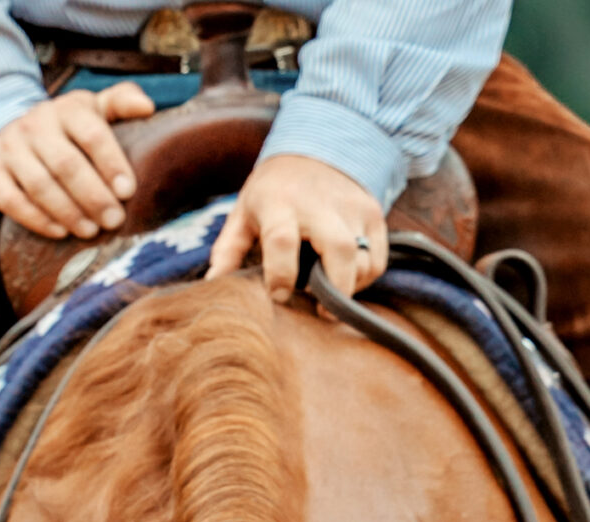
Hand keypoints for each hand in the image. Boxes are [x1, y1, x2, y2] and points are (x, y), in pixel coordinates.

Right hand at [0, 82, 155, 238]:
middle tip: (114, 220)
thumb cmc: (64, 132)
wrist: (7, 136)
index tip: (127, 191)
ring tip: (91, 231)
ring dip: (68, 212)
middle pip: (66, 163)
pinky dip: (37, 220)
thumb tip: (148, 107)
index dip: (111, 163)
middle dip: (93, 195)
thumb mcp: (91, 110)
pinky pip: (13, 201)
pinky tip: (59, 232)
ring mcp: (10, 150)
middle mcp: (35, 125)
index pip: (91, 134)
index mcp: (66, 110)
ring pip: (40, 184)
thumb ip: (120, 103)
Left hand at [207, 153, 386, 301]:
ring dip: (349, 287)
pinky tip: (345, 276)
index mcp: (280, 202)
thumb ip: (229, 250)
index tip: (279, 295)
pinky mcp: (373, 213)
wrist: (317, 142)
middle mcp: (320, 203)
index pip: (282, 241)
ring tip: (329, 289)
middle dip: (334, 290)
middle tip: (321, 311)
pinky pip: (377, 260)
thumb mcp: (245, 211)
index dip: (281, 276)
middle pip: (340, 252)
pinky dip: (364, 277)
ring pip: (363, 261)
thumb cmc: (274, 189)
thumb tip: (213, 288)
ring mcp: (352, 208)